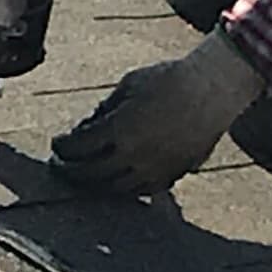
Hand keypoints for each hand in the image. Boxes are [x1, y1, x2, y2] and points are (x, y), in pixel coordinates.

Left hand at [50, 31, 264, 195]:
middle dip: (71, 171)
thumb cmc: (170, 80)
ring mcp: (154, 169)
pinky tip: (117, 179)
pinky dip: (124, 187)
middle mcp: (133, 155)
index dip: (62, 147)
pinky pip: (141, 191)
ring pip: (114, 189)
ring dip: (95, 184)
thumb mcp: (129, 85)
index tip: (58, 144)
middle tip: (63, 167)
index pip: (78, 148)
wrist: (214, 89)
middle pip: (90, 174)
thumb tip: (86, 128)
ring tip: (87, 177)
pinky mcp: (172, 175)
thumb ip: (104, 110)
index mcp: (119, 129)